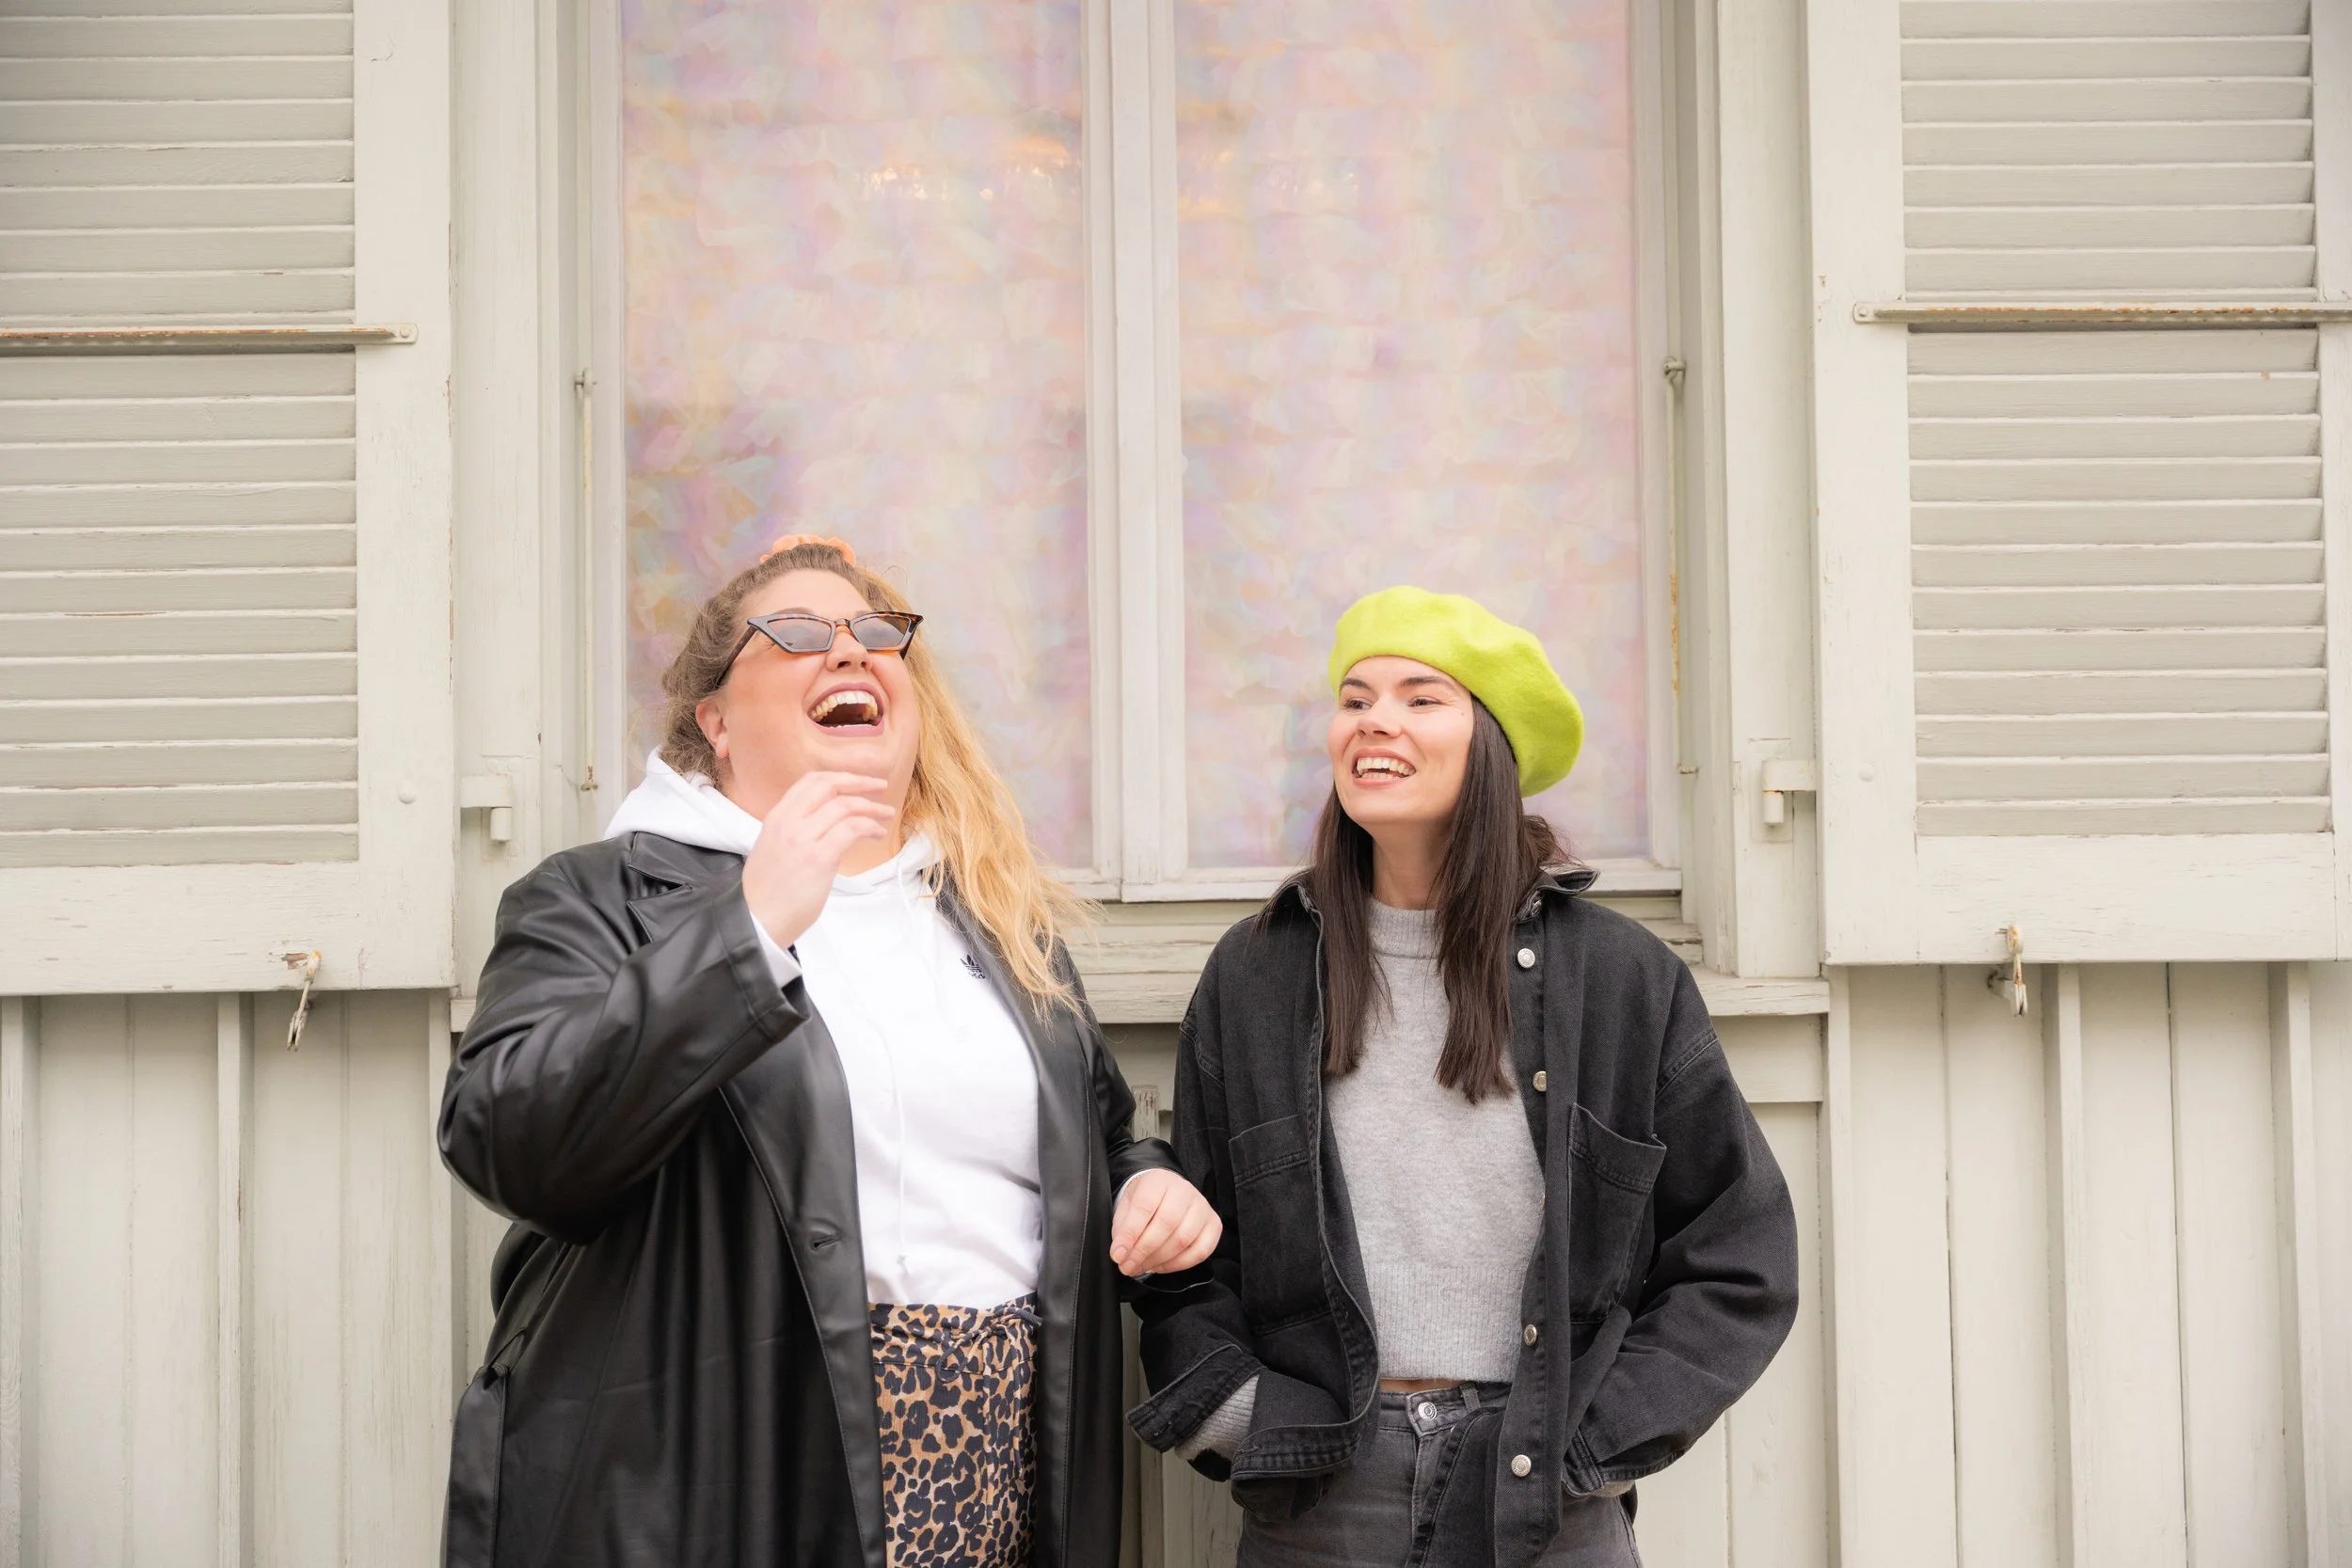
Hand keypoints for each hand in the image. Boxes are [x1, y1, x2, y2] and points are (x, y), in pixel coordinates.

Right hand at [738, 772, 895, 948]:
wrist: (756, 919)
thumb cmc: (768, 891)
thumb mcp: (774, 847)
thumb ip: (796, 829)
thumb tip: (829, 822)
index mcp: (776, 817)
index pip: (810, 781)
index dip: (840, 777)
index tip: (860, 781)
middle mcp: (788, 822)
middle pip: (829, 786)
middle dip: (860, 782)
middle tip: (880, 787)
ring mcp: (803, 839)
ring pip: (845, 806)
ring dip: (871, 808)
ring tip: (886, 815)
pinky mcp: (819, 858)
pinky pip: (851, 830)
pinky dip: (870, 827)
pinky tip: (877, 834)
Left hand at [1110, 1169, 1220, 1277]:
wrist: (1166, 1192)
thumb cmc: (1145, 1201)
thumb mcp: (1126, 1207)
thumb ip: (1122, 1229)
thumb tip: (1120, 1254)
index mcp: (1159, 1180)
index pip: (1144, 1207)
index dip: (1130, 1234)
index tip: (1117, 1254)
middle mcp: (1184, 1190)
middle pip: (1166, 1224)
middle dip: (1143, 1251)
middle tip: (1127, 1266)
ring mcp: (1202, 1207)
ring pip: (1183, 1239)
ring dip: (1159, 1260)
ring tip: (1141, 1267)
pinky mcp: (1213, 1224)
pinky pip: (1201, 1251)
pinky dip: (1178, 1264)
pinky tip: (1161, 1265)